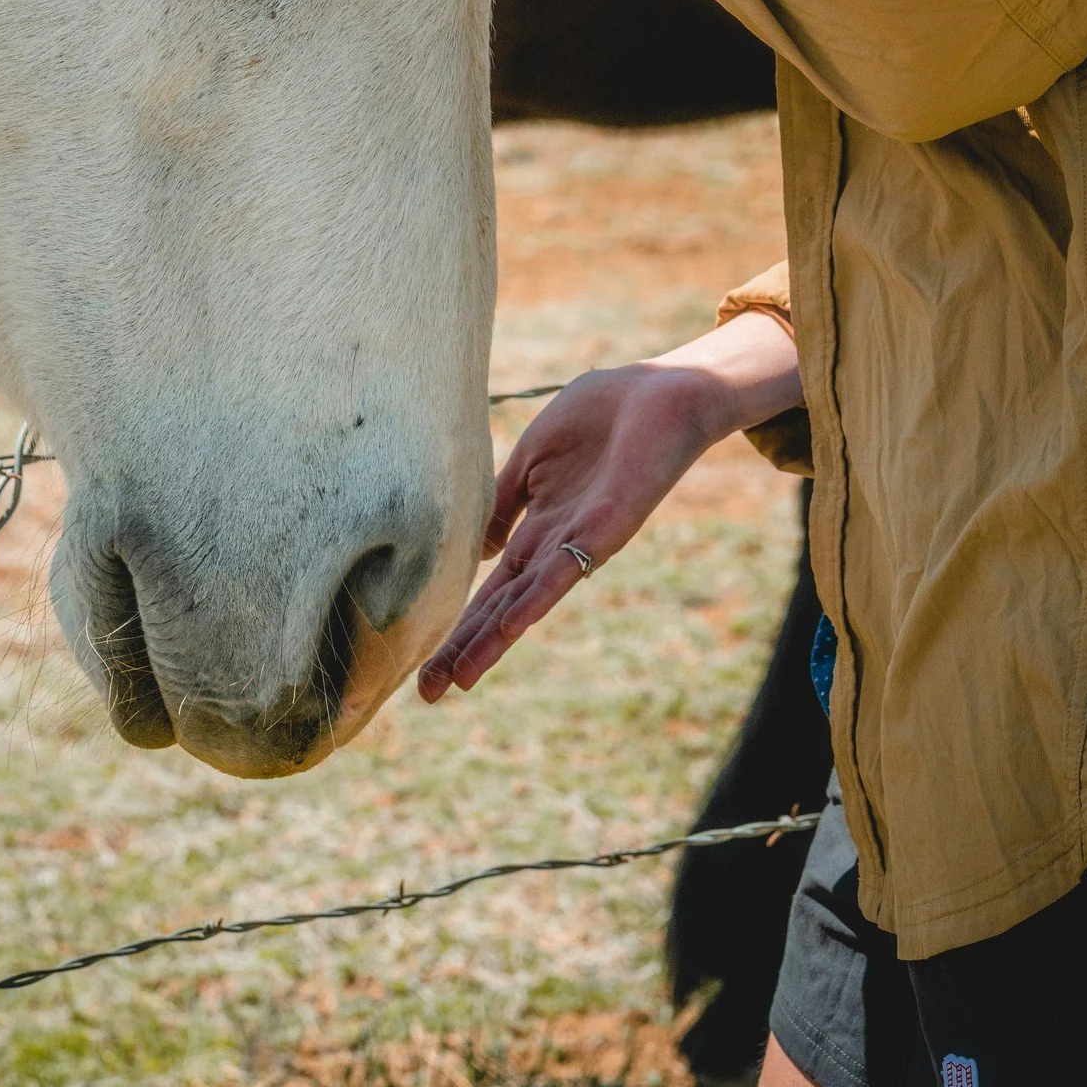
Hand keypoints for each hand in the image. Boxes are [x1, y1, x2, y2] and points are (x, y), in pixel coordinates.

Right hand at [418, 309, 800, 700]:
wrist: (661, 390)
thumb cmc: (603, 414)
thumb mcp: (533, 455)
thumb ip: (505, 499)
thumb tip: (482, 553)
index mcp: (538, 526)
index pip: (492, 586)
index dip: (459, 622)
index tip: (426, 664)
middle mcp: (557, 545)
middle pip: (502, 608)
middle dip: (465, 647)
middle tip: (428, 695)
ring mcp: (580, 541)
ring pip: (527, 601)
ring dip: (493, 641)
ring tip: (459, 680)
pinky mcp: (606, 528)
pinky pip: (566, 569)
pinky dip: (537, 598)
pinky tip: (512, 625)